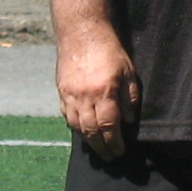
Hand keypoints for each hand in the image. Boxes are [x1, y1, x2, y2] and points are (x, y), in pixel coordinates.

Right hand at [56, 27, 139, 158]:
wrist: (82, 33)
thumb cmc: (109, 50)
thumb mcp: (128, 72)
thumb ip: (129, 98)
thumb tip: (128, 121)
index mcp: (104, 92)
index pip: (109, 126)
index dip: (114, 142)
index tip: (120, 151)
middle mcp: (85, 97)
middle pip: (91, 131)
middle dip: (101, 148)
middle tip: (109, 157)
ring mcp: (70, 95)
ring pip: (77, 126)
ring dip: (87, 141)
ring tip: (97, 149)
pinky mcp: (62, 91)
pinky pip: (67, 115)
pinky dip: (75, 127)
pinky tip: (83, 132)